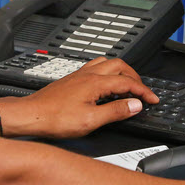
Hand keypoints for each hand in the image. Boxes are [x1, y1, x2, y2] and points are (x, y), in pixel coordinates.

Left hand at [13, 57, 158, 137]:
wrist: (31, 115)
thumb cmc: (55, 118)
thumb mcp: (91, 121)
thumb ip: (115, 112)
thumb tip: (135, 105)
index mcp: (95, 82)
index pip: (128, 82)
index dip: (144, 91)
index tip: (153, 100)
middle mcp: (88, 74)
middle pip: (120, 66)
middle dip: (135, 77)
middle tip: (143, 92)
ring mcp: (79, 75)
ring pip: (107, 63)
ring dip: (122, 72)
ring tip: (128, 85)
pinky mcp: (72, 79)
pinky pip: (96, 68)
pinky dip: (108, 73)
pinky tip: (105, 85)